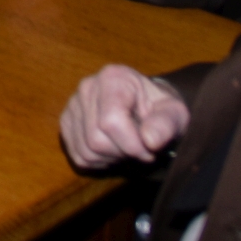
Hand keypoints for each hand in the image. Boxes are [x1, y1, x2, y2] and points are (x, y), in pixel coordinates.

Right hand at [59, 64, 188, 169]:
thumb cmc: (160, 108)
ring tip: (126, 146)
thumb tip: (150, 140)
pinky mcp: (66, 122)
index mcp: (113, 78)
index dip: (132, 145)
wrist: (146, 105)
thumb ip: (166, 124)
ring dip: (111, 158)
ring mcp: (73, 105)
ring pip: (86, 150)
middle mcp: (86, 87)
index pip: (110, 122)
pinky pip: (79, 156)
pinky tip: (113, 149)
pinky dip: (99, 161)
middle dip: (123, 153)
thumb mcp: (174, 113)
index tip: (150, 149)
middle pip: (96, 139)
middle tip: (140, 148)